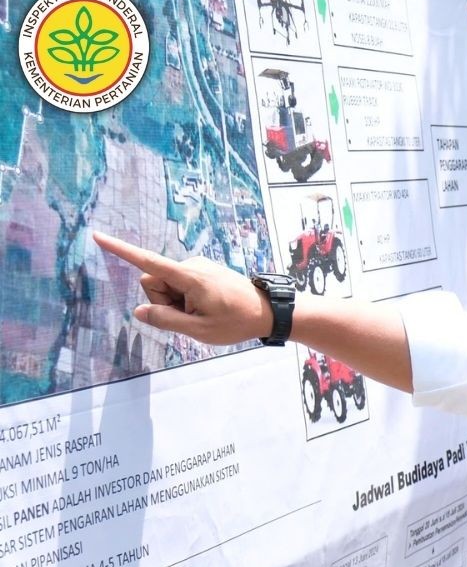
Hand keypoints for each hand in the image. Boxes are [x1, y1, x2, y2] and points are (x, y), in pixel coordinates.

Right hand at [93, 232, 271, 344]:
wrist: (268, 312)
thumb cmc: (237, 322)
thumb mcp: (200, 330)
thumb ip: (166, 320)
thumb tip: (140, 311)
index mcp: (189, 277)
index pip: (148, 262)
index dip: (120, 250)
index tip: (97, 236)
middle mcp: (190, 265)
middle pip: (153, 282)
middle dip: (163, 301)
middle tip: (192, 316)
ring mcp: (196, 266)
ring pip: (165, 285)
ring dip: (176, 302)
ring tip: (203, 311)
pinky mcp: (200, 270)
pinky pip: (178, 285)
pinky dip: (185, 298)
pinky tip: (208, 306)